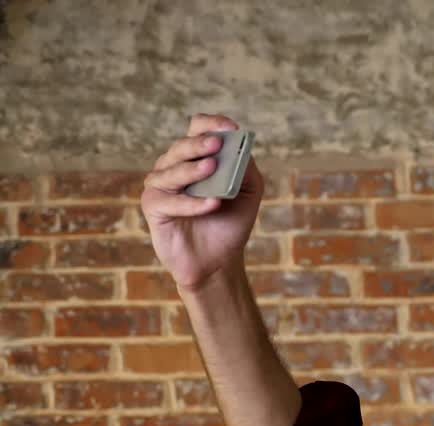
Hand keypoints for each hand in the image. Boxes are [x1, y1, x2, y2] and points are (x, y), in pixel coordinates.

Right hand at [140, 113, 263, 293]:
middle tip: (216, 145)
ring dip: (192, 170)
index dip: (211, 124)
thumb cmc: (230, 221)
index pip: (197, 128)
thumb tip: (241, 147)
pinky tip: (212, 204)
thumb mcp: (247, 191)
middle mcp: (174, 165)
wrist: (218, 259)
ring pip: (171, 171)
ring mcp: (161, 185)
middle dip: (199, 144)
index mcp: (196, 156)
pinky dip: (192, 202)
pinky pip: (169, 200)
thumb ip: (245, 168)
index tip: (230, 128)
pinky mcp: (153, 206)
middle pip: (182, 147)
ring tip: (212, 169)